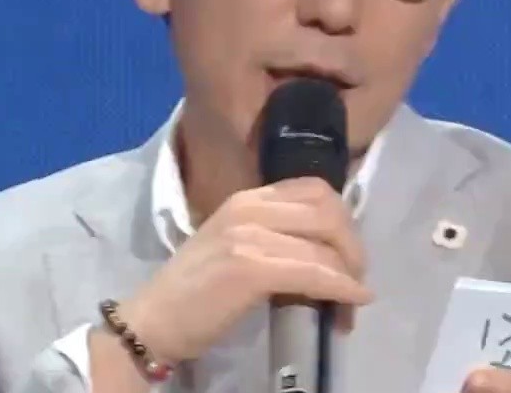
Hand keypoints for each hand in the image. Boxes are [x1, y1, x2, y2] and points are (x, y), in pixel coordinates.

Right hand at [114, 176, 372, 364]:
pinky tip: (353, 301)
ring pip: (324, 244)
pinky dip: (341, 287)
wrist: (153, 321)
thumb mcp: (235, 248)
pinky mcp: (249, 267)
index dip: (343, 219)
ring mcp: (247, 235)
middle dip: (353, 245)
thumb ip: (273, 238)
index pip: (314, 189)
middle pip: (328, 210)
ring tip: (352, 302)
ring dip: (350, 275)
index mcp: (245, 199)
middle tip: (356, 277)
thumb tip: (324, 252)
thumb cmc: (194, 293)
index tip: (349, 253)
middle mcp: (248, 208)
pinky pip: (314, 272)